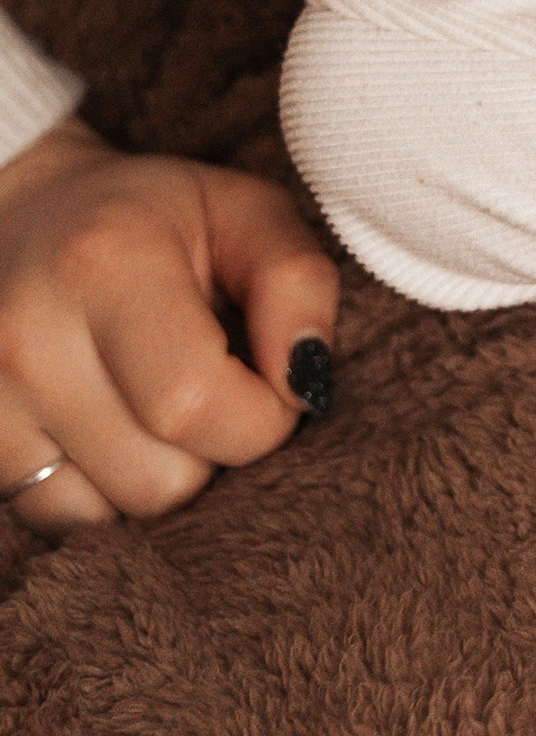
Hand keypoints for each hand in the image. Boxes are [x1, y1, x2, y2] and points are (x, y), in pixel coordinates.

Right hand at [0, 117, 341, 536]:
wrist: (20, 215)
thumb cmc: (155, 217)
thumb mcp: (247, 213)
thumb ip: (298, 284)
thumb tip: (306, 386)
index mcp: (104, 262)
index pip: (195, 406)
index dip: (261, 416)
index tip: (266, 376)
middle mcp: (27, 337)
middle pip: (160, 480)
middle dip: (214, 448)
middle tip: (210, 381)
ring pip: (115, 514)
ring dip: (161, 472)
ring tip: (154, 398)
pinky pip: (66, 522)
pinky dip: (104, 493)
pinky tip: (108, 427)